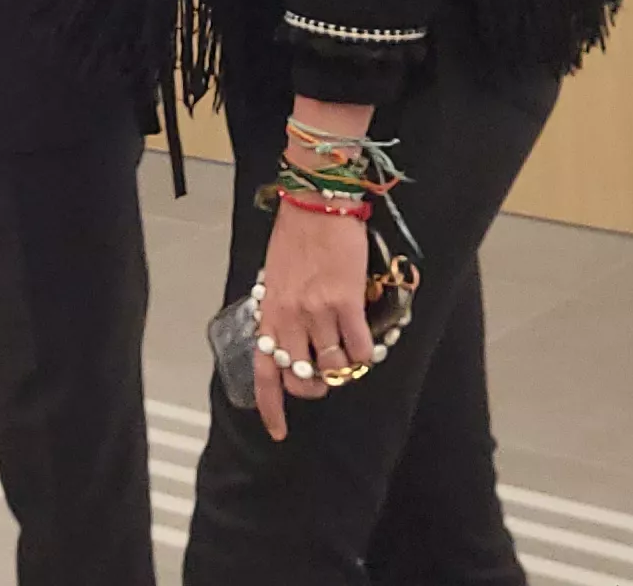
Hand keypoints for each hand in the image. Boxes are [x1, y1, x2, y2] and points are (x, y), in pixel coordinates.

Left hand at [249, 95, 382, 440]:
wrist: (316, 201)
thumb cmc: (295, 237)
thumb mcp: (276, 278)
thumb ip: (282, 311)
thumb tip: (293, 340)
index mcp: (268, 313)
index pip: (263, 372)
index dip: (270, 407)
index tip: (278, 432)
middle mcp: (289, 318)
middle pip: (301, 378)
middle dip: (315, 387)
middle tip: (327, 375)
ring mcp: (317, 312)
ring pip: (333, 367)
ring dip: (343, 370)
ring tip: (350, 356)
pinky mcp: (345, 301)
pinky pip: (359, 349)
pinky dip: (366, 355)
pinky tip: (368, 345)